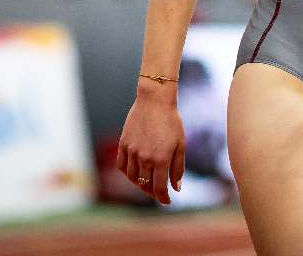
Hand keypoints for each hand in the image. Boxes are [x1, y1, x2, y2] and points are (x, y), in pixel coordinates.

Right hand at [116, 86, 185, 204]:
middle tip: (159, 193)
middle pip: (145, 185)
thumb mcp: (180, 144)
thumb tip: (176, 188)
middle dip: (153, 192)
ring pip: (132, 177)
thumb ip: (178, 168)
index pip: (158, 188)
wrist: (154, 101)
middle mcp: (144, 158)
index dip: (163, 198)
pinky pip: (122, 166)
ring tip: (148, 184)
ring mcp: (132, 152)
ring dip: (140, 184)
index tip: (167, 201)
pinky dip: (127, 173)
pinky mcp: (123, 144)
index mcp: (161, 159)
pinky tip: (135, 174)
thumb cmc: (172, 121)